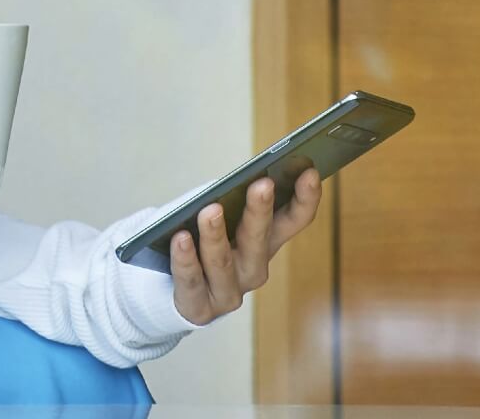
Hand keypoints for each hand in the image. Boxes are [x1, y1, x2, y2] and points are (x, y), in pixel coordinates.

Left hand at [166, 170, 320, 324]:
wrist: (169, 287)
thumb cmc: (199, 240)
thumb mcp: (217, 215)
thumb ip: (226, 199)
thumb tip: (227, 183)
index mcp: (265, 241)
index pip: (293, 220)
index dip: (305, 199)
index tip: (310, 172)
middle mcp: (253, 268)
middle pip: (259, 240)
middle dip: (260, 211)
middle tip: (262, 185)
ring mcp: (228, 292)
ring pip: (223, 263)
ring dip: (217, 236)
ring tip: (211, 211)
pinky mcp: (200, 308)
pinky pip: (191, 282)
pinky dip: (186, 259)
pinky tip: (180, 238)